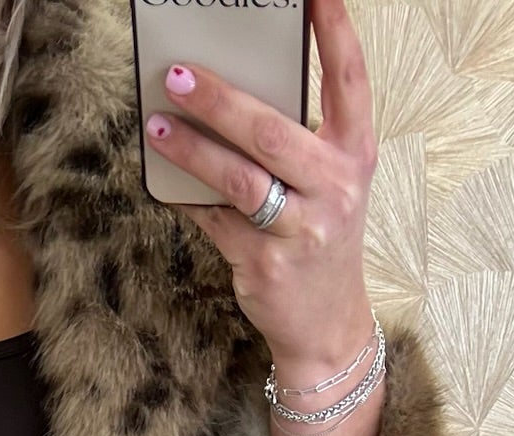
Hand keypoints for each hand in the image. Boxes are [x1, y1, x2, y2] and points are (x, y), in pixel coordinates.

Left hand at [144, 0, 377, 373]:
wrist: (326, 325)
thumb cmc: (319, 238)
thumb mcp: (328, 184)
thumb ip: (298, 141)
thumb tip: (230, 96)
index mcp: (356, 154)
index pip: (350, 80)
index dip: (334, 31)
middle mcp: (335, 188)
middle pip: (272, 132)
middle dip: (220, 100)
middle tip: (179, 74)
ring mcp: (301, 229)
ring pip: (239, 179)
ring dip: (192, 150)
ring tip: (158, 126)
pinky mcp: (264, 264)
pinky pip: (214, 221)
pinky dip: (186, 198)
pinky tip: (164, 179)